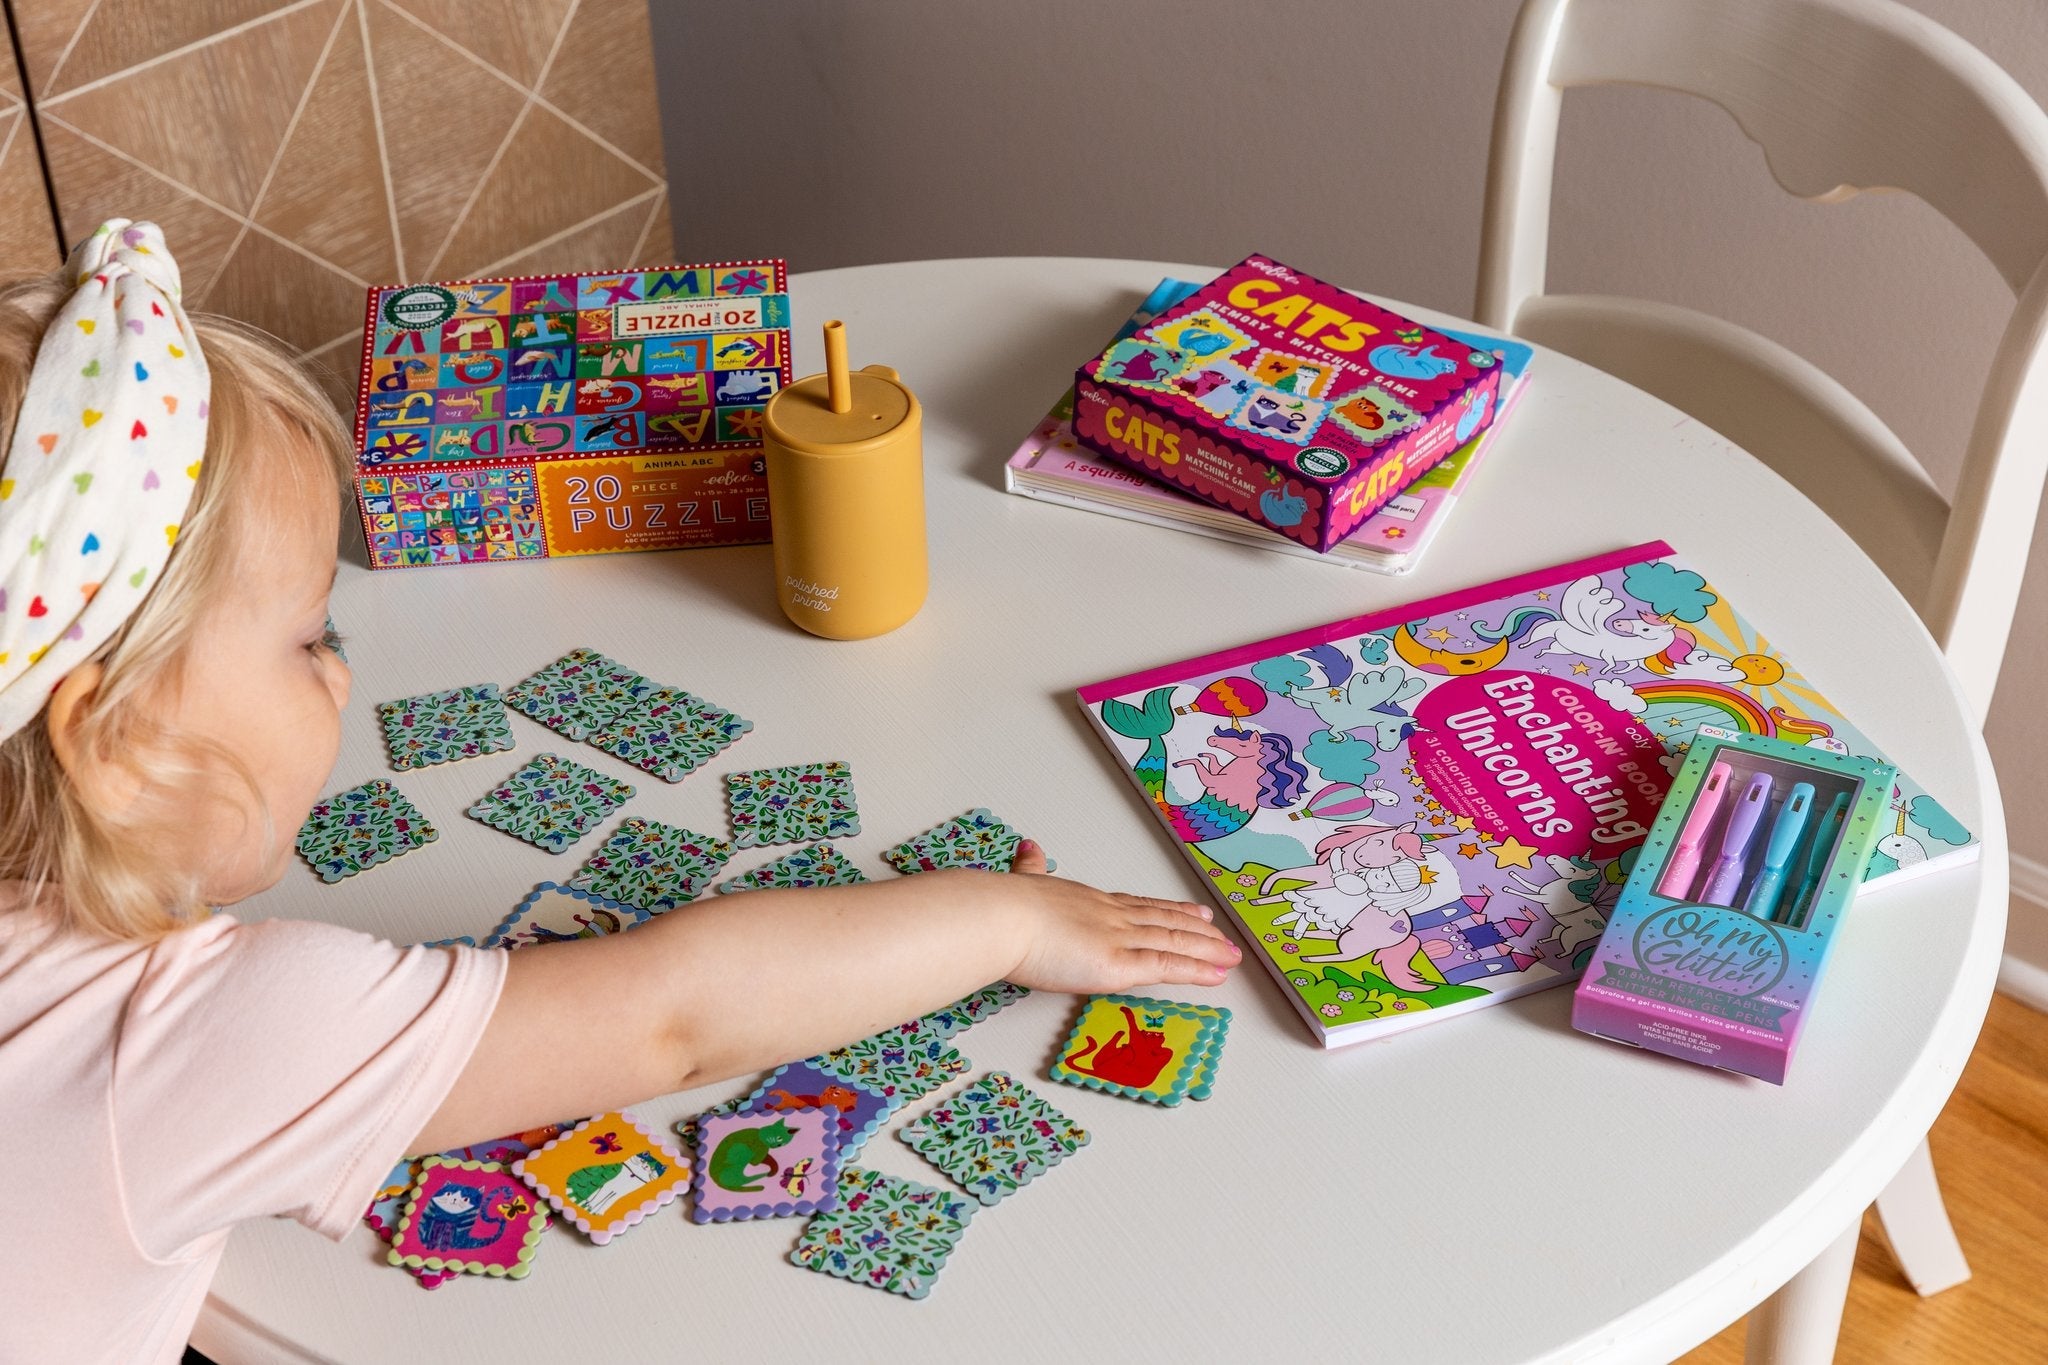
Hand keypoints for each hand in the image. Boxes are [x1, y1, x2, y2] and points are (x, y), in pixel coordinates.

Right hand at [993, 839, 1239, 992]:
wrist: (1001, 916)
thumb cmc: (1003, 906)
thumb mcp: (1022, 881)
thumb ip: (1029, 869)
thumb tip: (1027, 847)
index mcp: (1089, 900)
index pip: (1138, 906)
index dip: (1169, 908)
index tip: (1192, 910)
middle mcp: (1111, 916)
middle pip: (1165, 922)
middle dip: (1197, 931)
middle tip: (1223, 936)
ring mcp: (1118, 939)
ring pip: (1173, 942)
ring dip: (1206, 950)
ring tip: (1231, 957)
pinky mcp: (1118, 965)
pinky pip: (1166, 967)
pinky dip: (1195, 971)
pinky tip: (1216, 974)